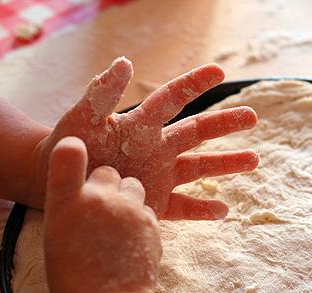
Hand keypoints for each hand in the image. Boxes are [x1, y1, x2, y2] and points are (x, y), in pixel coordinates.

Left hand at [36, 57, 258, 219]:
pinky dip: (203, 210)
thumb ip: (102, 94)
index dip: (194, 84)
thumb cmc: (67, 146)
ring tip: (254, 160)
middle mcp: (156, 147)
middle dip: (224, 124)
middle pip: (196, 132)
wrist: (58, 181)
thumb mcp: (82, 119)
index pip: (172, 99)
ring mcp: (158, 175)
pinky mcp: (154, 202)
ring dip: (226, 164)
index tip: (219, 71)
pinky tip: (224, 210)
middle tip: (252, 117)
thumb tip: (124, 62)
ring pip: (198, 168)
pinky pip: (183, 207)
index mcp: (141, 124)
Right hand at [43, 137, 161, 292]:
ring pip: (133, 186)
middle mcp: (100, 197)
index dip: (72, 150)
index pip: (68, 154)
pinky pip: (147, 208)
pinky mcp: (152, 221)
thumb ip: (71, 204)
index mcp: (68, 200)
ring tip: (118, 226)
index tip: (74, 148)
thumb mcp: (57, 236)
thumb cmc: (72, 277)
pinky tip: (131, 240)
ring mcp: (130, 208)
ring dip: (127, 199)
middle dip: (107, 185)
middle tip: (100, 212)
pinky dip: (140, 217)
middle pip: (108, 173)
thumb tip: (87, 189)